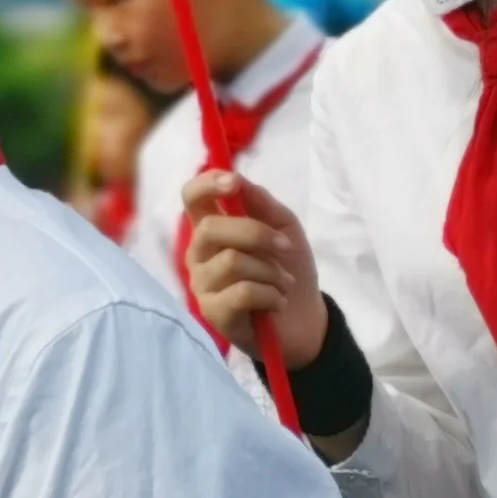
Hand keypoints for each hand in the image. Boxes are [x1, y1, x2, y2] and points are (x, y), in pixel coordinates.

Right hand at [183, 170, 327, 367]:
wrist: (305, 319)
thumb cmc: (289, 267)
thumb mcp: (283, 227)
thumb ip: (260, 202)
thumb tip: (237, 178)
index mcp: (212, 227)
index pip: (192, 198)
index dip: (206, 185)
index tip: (233, 182)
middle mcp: (199, 253)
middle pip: (211, 228)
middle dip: (256, 234)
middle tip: (285, 248)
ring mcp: (202, 284)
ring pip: (231, 261)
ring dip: (270, 271)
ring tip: (283, 283)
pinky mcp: (213, 313)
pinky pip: (242, 292)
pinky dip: (270, 294)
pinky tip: (277, 302)